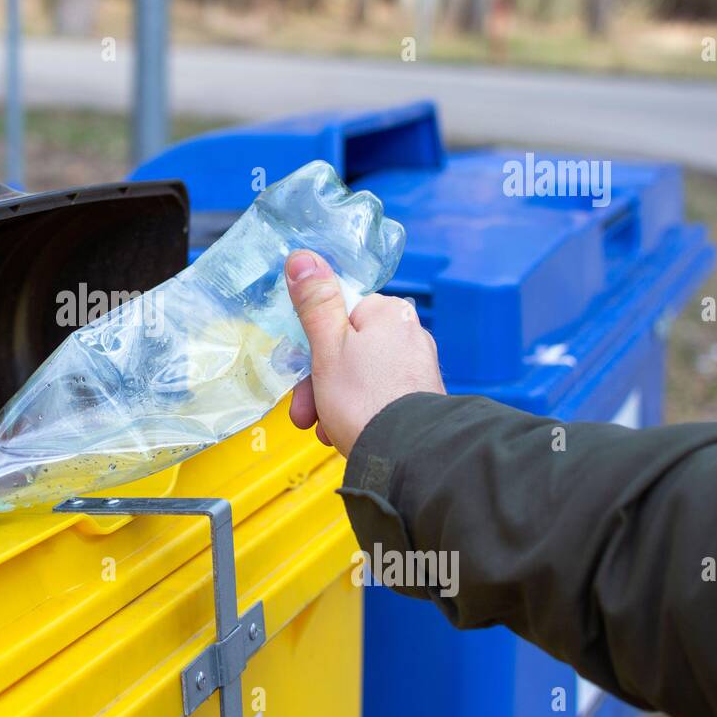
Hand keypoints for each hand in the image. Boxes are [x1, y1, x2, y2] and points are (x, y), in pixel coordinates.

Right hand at [284, 249, 444, 456]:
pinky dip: (357, 412)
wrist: (408, 457)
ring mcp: (416, 367)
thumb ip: (315, 302)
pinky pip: (377, 396)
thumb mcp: (327, 347)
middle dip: (317, 380)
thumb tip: (303, 258)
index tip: (297, 367)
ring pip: (358, 375)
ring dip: (332, 400)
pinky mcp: (419, 396)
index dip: (311, 342)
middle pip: (345, 347)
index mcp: (388, 313)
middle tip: (305, 410)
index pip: (337, 312)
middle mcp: (408, 334)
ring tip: (324, 429)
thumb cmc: (366, 401)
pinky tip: (344, 433)